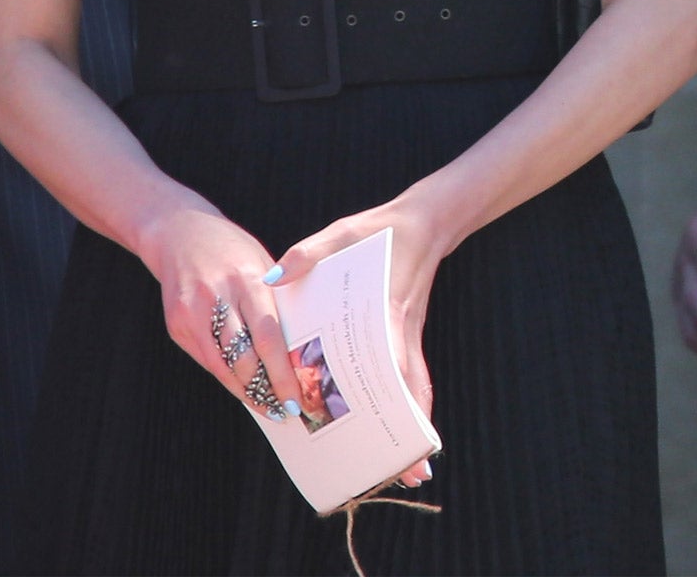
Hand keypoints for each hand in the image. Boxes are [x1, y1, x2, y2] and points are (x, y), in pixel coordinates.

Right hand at [140, 200, 307, 427]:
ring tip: (268, 407)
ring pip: (222, 366)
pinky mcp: (176, 326)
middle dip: (266, 389)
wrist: (179, 234)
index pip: (268, 337)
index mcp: (247, 281)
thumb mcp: (262, 265)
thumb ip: (275, 301)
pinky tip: (244, 387)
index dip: (282, 372)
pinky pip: (207, 359)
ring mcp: (192, 315)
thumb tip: (298, 343)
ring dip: (246, 390)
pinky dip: (227, 375)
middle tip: (286, 409)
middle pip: (243, 358)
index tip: (296, 397)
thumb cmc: (232, 249)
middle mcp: (217, 300)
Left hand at [273, 194, 453, 488]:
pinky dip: (411, 404)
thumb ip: (308, 253)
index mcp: (385, 311)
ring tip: (413, 469)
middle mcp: (401, 331)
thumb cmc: (379, 231)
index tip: (390, 429)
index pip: (390, 362)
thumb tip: (272, 276)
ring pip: (412, 389)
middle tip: (413, 474)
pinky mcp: (406, 336)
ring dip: (413, 426)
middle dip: (411, 430)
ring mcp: (407, 336)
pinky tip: (408, 426)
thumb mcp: (342, 234)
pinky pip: (410, 377)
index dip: (388, 398)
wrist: (424, 221)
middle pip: (408, 389)